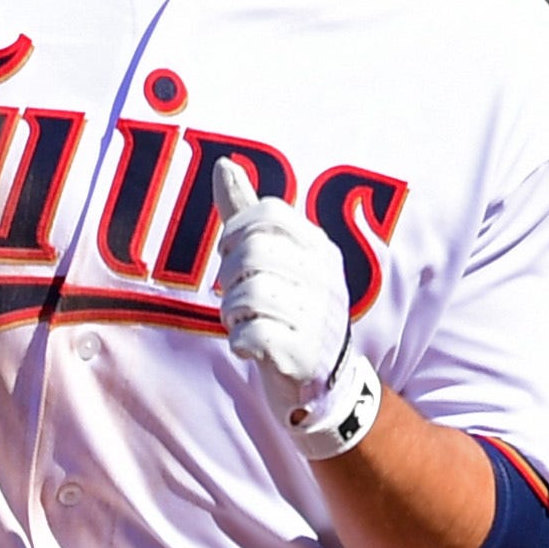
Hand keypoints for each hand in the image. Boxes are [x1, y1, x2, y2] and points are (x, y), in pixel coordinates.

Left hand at [216, 189, 382, 459]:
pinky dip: (239, 342)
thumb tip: (223, 163)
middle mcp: (325, 278)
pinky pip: (252, 336)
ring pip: (248, 294)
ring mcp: (318, 317)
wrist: (324, 383)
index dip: (235, 230)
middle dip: (228, 276)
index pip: (269, 212)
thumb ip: (248, 213)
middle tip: (236, 297)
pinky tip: (250, 347)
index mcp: (320, 248)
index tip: (231, 254)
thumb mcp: (278, 259)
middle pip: (253, 251)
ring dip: (231, 313)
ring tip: (243, 322)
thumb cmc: (292, 312)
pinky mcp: (304, 355)